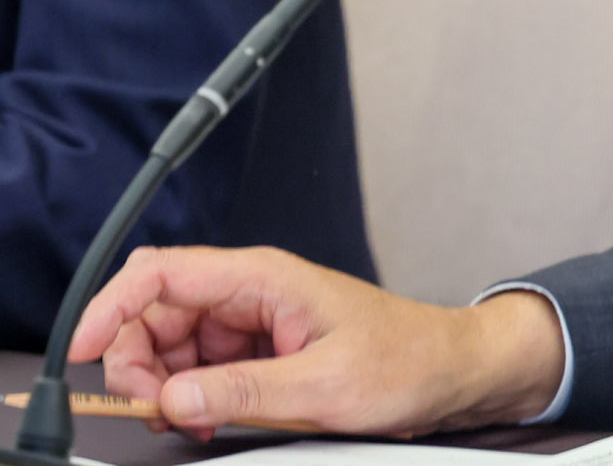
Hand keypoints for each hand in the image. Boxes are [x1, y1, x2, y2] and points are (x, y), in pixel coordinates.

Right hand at [69, 246, 565, 440]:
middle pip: (153, 316)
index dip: (110, 306)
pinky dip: (190, 397)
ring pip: (171, 348)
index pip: (161, 274)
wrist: (450, 372)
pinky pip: (199, 370)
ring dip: (165, 386)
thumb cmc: (407, 361)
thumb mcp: (323, 385)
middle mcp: (251, 293)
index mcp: (263, 279)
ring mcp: (253, 322)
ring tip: (196, 418)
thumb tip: (171, 399)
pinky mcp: (258, 352)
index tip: (83, 351)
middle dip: (139, 364)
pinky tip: (210, 417)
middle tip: (159, 410)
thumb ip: (242, 391)